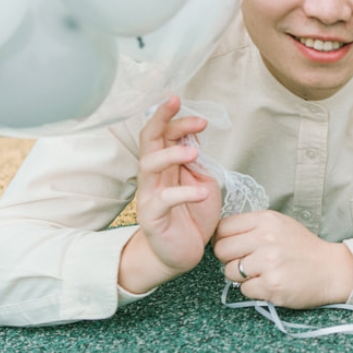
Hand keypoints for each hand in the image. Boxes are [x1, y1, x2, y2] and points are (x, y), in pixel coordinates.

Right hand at [118, 96, 221, 294]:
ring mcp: (150, 195)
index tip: (181, 100)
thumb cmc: (190, 215)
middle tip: (178, 105)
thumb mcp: (199, 180)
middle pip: (149, 141)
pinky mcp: (153, 217)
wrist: (179, 253)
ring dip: (170, 154)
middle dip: (161, 120)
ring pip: (149, 166)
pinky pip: (165, 200)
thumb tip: (194, 134)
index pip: (161, 132)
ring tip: (193, 152)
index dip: (169, 115)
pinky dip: (184, 192)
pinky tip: (203, 191)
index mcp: (164, 164)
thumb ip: (195, 160)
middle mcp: (153, 176)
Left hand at [213, 210, 352, 307]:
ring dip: (241, 277)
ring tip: (261, 273)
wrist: (331, 270)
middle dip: (229, 259)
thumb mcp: (280, 225)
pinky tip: (269, 283)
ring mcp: (268, 262)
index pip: (223, 227)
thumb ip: (252, 227)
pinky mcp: (272, 285)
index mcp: (266, 220)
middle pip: (221, 250)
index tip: (233, 247)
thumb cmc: (303, 248)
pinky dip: (254, 289)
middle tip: (246, 262)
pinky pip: (244, 290)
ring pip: (229, 272)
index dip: (224, 239)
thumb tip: (220, 237)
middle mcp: (266, 238)